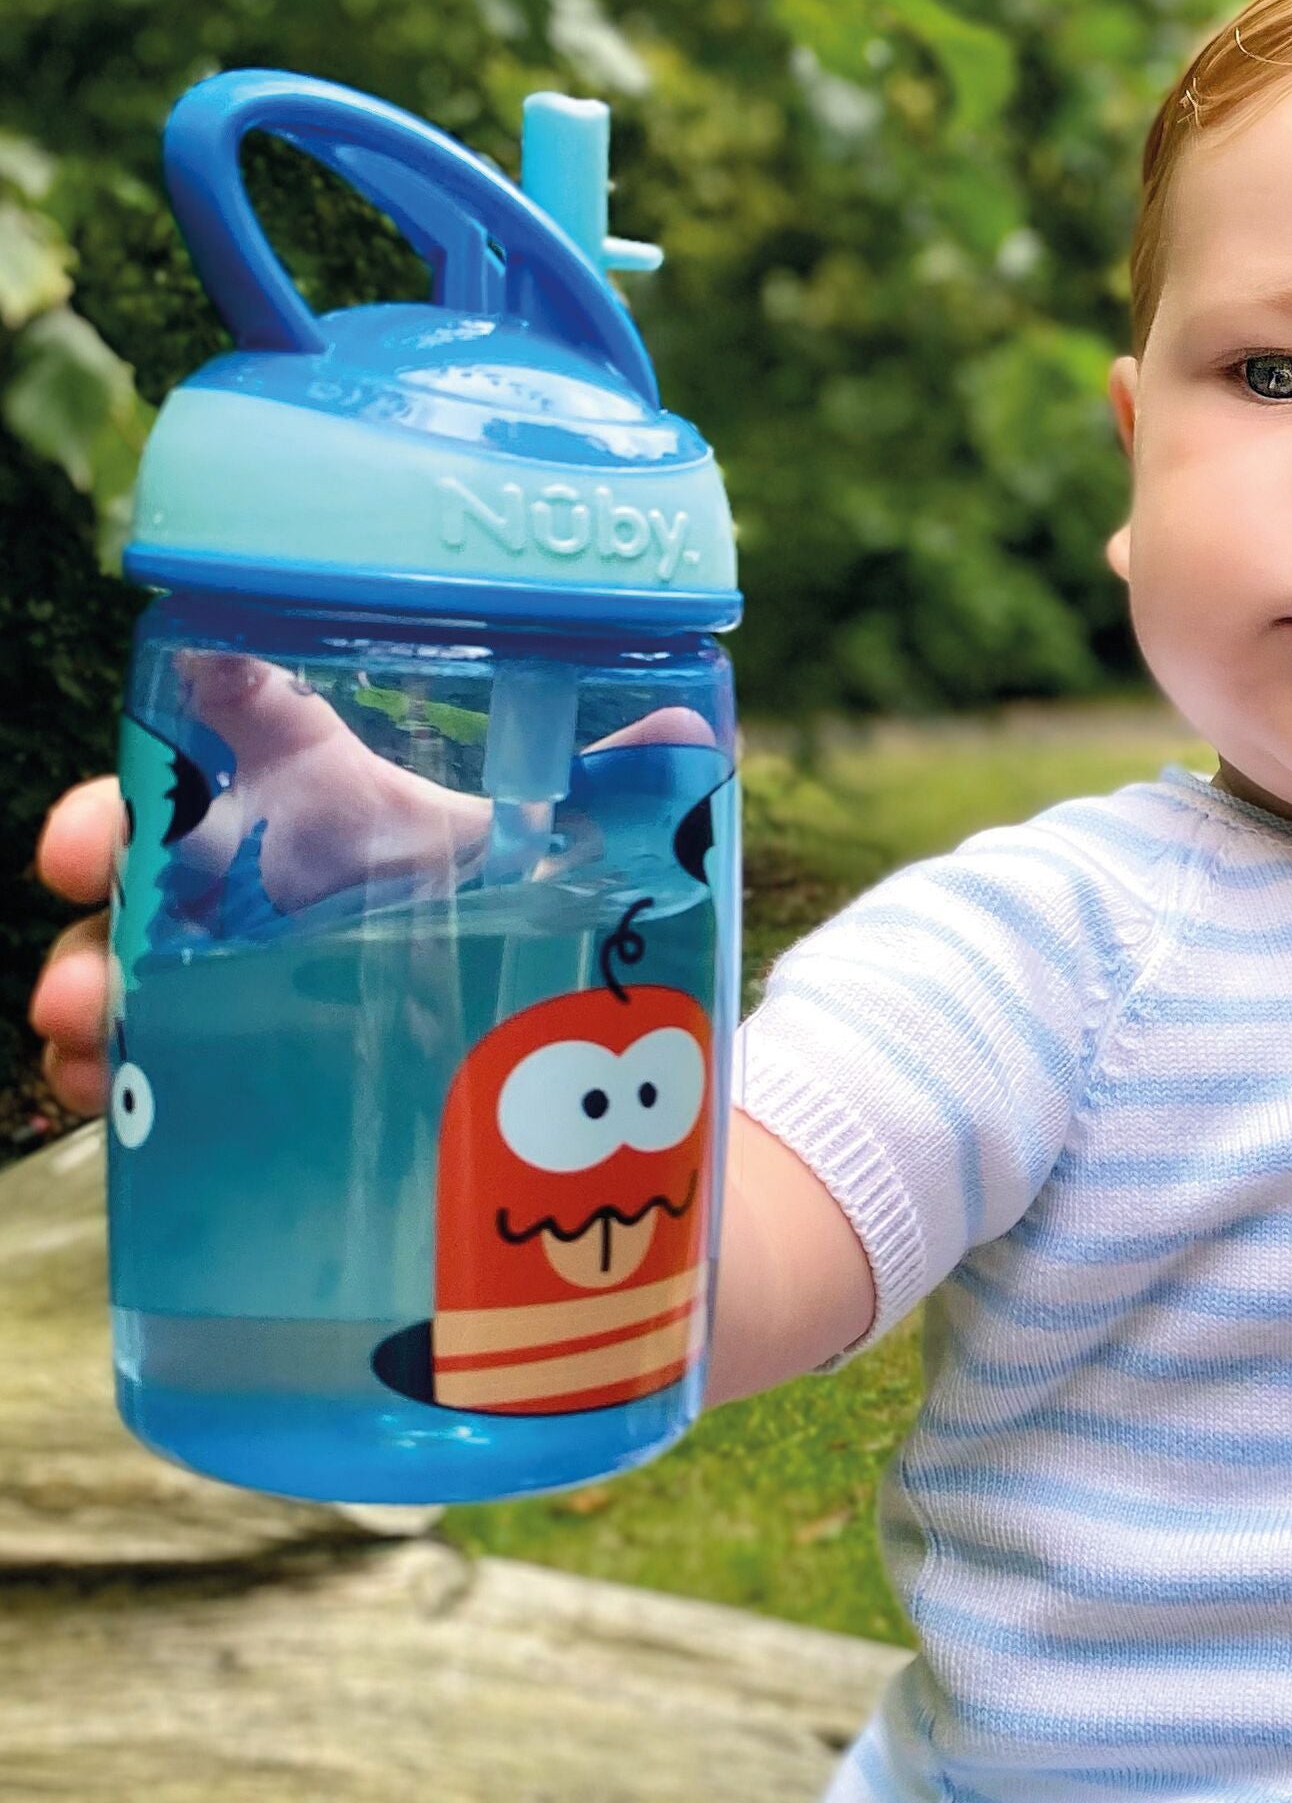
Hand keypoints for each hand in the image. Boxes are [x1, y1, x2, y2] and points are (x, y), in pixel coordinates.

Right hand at [28, 656, 717, 1117]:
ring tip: (85, 1022)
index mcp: (352, 809)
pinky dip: (113, 1083)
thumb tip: (689, 727)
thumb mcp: (586, 875)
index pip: (255, 733)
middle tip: (86, 868)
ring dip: (93, 977)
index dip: (194, 710)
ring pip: (138, 960)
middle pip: (166, 843)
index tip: (167, 703)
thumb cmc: (549, 948)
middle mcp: (283, 885)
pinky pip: (151, 1073)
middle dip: (108, 842)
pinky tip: (101, 1103)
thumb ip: (627, 805)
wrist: (573, 1100)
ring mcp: (248, 982)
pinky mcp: (241, 1081)